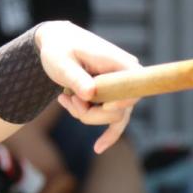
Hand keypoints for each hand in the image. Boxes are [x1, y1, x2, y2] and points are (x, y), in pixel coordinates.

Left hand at [34, 21, 139, 153]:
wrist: (57, 44)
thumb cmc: (59, 49)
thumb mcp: (61, 62)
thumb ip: (75, 77)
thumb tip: (90, 94)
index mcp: (119, 63)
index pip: (135, 88)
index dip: (121, 102)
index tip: (103, 106)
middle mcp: (126, 77)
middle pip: (119, 110)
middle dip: (90, 113)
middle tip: (66, 99)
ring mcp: (120, 89)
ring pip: (112, 118)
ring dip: (85, 115)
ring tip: (64, 99)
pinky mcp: (112, 98)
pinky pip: (115, 121)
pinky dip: (107, 134)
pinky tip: (98, 148)